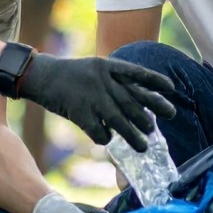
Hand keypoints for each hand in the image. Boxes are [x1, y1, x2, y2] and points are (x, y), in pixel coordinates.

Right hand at [17, 54, 175, 151]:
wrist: (41, 76)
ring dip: (132, 134)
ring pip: (117, 119)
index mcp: (106, 66)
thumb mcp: (95, 68)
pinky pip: (97, 130)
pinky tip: (109, 142)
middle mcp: (101, 80)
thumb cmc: (72, 75)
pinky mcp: (78, 112)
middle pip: (131, 99)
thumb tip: (139, 103)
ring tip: (144, 146)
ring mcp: (90, 96)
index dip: (154, 81)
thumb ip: (114, 81)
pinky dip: (105, 138)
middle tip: (168, 119)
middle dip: (150, 111)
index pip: (135, 73)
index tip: (171, 88)